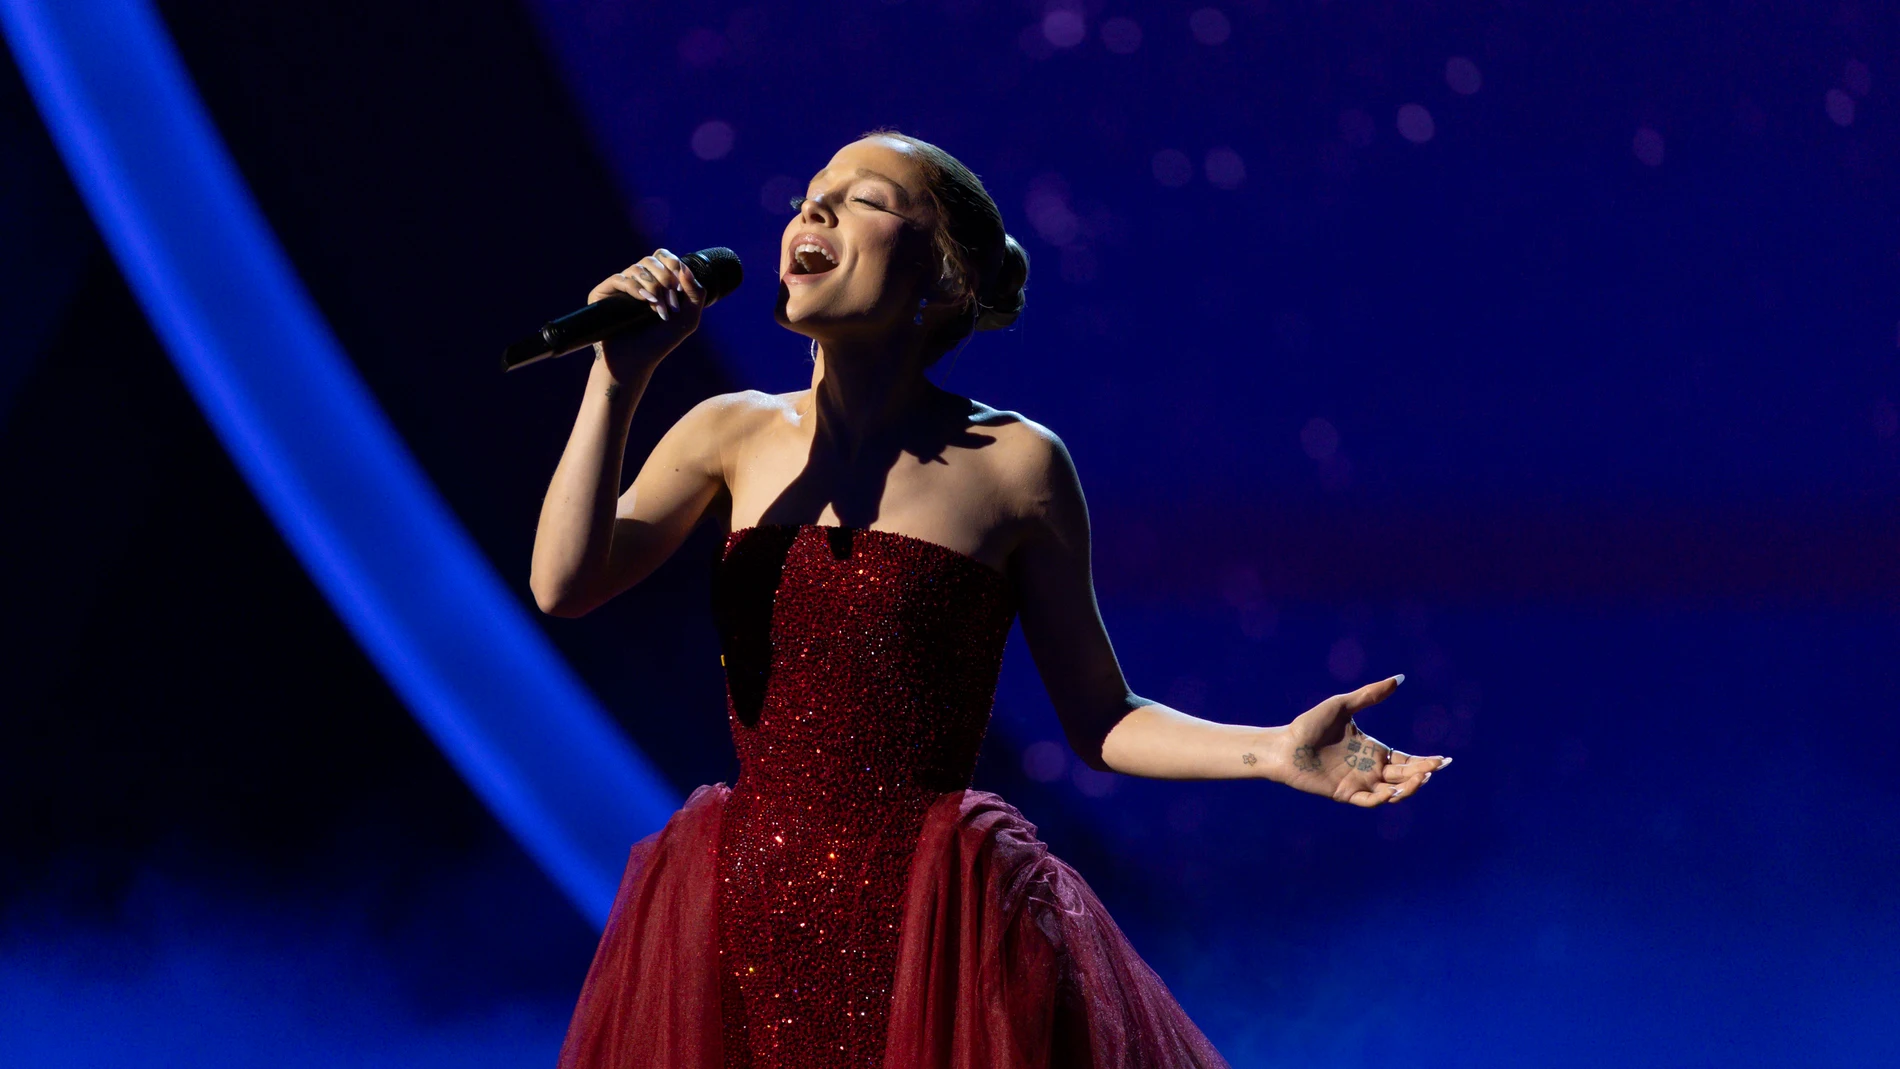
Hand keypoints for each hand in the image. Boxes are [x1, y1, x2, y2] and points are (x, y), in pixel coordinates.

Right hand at [587, 248, 703, 376]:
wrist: (635, 361)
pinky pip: (620, 278)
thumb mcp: (688, 318)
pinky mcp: (603, 293)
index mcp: (656, 282)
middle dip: (665, 278)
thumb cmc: (660, 342)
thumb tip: (684, 267)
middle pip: (651, 259)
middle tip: (671, 302)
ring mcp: (619, 286)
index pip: (663, 257)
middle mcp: (637, 281)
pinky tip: (645, 301)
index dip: (673, 264)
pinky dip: (635, 287)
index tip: (679, 287)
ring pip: (637, 268)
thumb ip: (696, 292)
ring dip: (653, 287)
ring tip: (658, 309)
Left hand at [1278, 676, 1450, 806]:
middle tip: (1435, 768)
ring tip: (1419, 777)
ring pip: (1393, 792)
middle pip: (1405, 776)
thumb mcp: (1343, 705)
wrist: (1284, 745)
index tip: (1443, 760)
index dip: (1426, 762)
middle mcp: (1370, 769)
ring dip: (1409, 788)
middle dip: (1422, 773)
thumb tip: (1399, 678)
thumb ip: (1370, 694)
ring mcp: (1359, 783)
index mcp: (1373, 751)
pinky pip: (1370, 801)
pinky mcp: (1345, 794)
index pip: (1407, 760)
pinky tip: (1394, 790)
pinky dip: (1384, 798)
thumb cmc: (1309, 724)